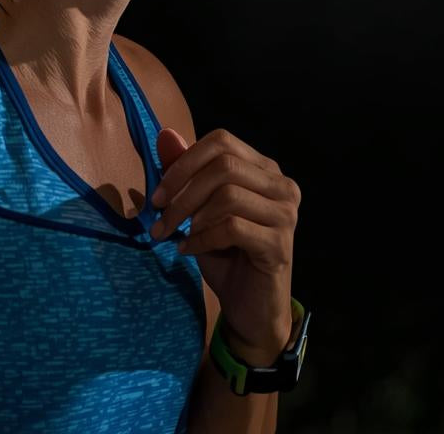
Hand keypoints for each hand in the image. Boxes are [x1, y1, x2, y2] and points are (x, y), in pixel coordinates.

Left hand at [150, 127, 300, 362]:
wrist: (250, 307)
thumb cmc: (224, 254)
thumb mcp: (197, 210)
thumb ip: (186, 174)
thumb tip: (166, 135)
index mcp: (264, 170)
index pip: (222, 141)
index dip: (184, 162)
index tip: (157, 195)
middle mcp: (282, 186)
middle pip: (224, 166)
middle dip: (182, 192)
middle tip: (159, 219)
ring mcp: (286, 214)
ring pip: (228, 195)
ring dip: (189, 216)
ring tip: (174, 235)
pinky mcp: (280, 244)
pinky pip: (231, 228)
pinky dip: (201, 238)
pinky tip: (188, 250)